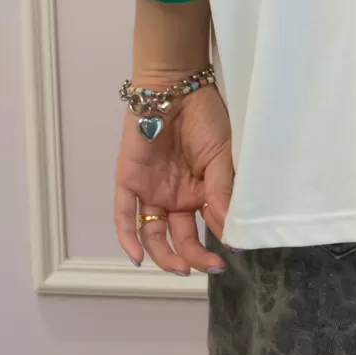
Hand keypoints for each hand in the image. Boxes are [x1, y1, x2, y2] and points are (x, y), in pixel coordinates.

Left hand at [113, 75, 234, 274]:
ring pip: (153, 233)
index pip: (206, 229)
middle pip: (180, 237)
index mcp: (200, 192)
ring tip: (179, 267)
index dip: (215, 245)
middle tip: (207, 266)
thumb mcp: (222, 156)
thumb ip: (223, 191)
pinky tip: (137, 258)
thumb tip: (231, 231)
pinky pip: (124, 215)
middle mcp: (175, 197)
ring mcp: (151, 192)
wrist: (176, 87)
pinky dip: (128, 238)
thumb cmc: (205, 118)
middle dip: (193, 256)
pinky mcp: (129, 182)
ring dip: (164, 254)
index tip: (228, 255)